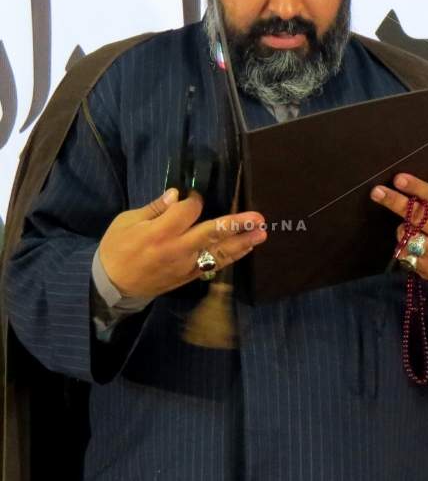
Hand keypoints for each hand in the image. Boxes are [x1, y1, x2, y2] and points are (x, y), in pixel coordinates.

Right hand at [98, 188, 265, 298]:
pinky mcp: (188, 277)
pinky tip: (247, 247)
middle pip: (211, 234)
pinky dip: (231, 256)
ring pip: (218, 253)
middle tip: (258, 218)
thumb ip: (154, 208)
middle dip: (236, 224)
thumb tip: (176, 194)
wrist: (111, 285)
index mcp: (158, 233)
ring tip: (262, 233)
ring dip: (242, 242)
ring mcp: (185, 265)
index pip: (188, 211)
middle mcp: (176, 249)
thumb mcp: (126, 221)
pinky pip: (214, 266)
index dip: (194, 200)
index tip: (194, 196)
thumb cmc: (116, 248)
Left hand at [370, 164, 427, 290]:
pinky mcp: (427, 268)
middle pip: (417, 216)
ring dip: (402, 227)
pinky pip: (405, 253)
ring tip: (407, 223)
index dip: (416, 187)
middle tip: (376, 191)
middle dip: (395, 202)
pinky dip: (403, 244)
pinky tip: (410, 240)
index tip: (398, 178)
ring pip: (408, 235)